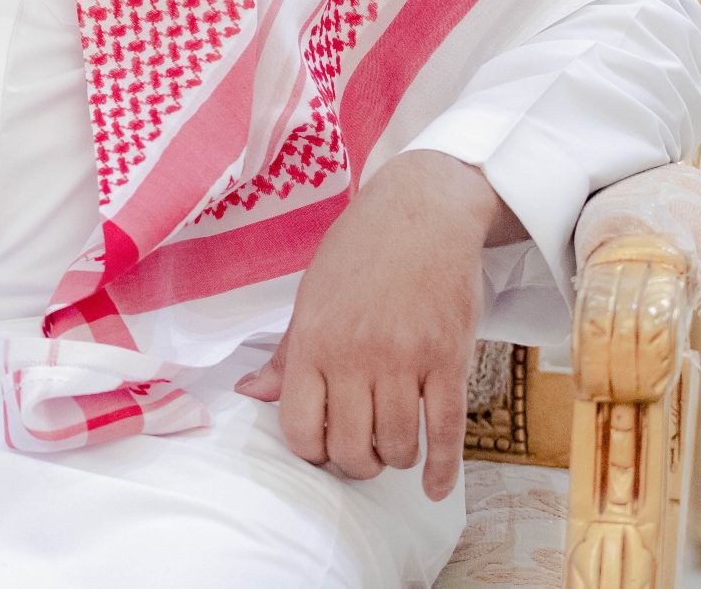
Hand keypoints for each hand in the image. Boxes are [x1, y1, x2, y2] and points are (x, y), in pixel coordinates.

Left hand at [234, 150, 513, 500]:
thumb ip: (287, 354)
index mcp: (314, 340)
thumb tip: (250, 394)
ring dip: (395, 459)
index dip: (311, 450)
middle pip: (351, 447)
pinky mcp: (450, 360)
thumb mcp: (311, 296)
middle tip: (361, 452)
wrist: (422, 212)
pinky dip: (442, 469)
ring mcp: (406, 360)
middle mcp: (355, 355)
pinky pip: (446, 432)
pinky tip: (435, 487)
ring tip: (392, 448)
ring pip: (397, 445)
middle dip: (355, 463)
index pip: (301, 427)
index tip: (323, 446)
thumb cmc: (360, 252)